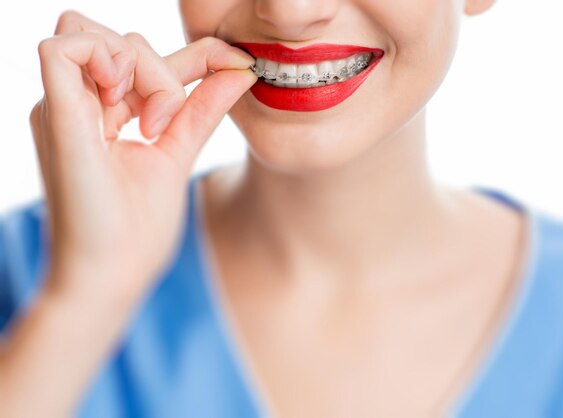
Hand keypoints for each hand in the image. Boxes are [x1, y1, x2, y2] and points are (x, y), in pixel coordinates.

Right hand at [29, 11, 255, 301]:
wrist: (112, 277)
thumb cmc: (138, 230)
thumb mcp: (178, 153)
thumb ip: (203, 107)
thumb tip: (242, 68)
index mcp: (103, 113)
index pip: (143, 54)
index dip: (196, 51)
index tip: (239, 63)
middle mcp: (77, 104)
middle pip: (121, 39)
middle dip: (161, 69)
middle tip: (166, 126)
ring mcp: (62, 108)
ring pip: (94, 34)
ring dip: (141, 70)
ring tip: (152, 127)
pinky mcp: (56, 118)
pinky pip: (61, 49)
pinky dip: (105, 60)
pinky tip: (129, 108)